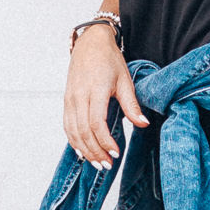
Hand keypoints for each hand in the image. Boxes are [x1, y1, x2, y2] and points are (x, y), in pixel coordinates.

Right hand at [63, 24, 147, 169]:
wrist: (90, 43)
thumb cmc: (109, 60)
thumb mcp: (125, 80)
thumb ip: (131, 104)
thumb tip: (143, 124)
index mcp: (95, 90)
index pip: (96, 122)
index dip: (105, 141)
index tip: (116, 153)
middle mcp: (78, 96)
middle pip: (83, 131)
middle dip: (95, 152)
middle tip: (108, 166)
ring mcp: (70, 99)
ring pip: (73, 131)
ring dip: (84, 150)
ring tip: (97, 164)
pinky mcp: (66, 101)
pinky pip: (67, 126)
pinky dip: (74, 141)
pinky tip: (83, 152)